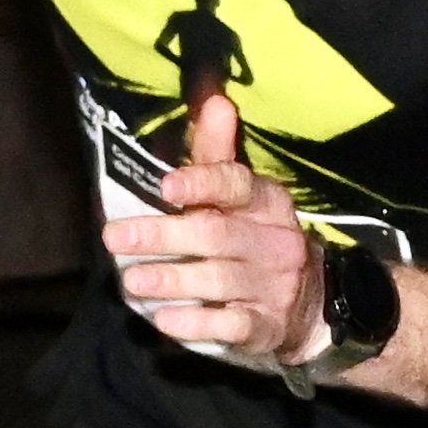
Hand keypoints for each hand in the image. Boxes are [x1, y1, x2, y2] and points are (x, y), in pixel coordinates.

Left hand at [101, 84, 325, 363]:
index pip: (238, 185)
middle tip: (115, 238)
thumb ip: (218, 154)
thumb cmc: (256, 237)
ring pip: (219, 281)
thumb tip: (214, 100)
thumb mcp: (243, 195)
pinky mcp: (267, 327)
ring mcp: (274, 287)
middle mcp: (275, 242)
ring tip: (131, 281)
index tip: (165, 185)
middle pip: (216, 235)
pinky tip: (164, 320)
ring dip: (171, 281)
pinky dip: (196, 324)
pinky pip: (232, 326)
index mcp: (267, 202)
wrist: (311, 301)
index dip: (202, 183)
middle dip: (162, 235)